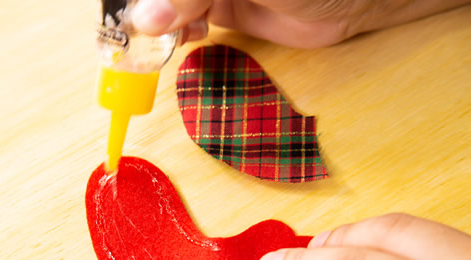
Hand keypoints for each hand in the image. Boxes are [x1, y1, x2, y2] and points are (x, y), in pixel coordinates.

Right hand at [132, 0, 470, 47]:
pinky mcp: (222, 6)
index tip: (124, 12)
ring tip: (160, 34)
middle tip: (134, 29)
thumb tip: (146, 18)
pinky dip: (176, 31)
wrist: (355, 1)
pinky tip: (182, 36)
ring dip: (158, 21)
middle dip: (144, 7)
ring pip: (167, 4)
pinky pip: (184, 19)